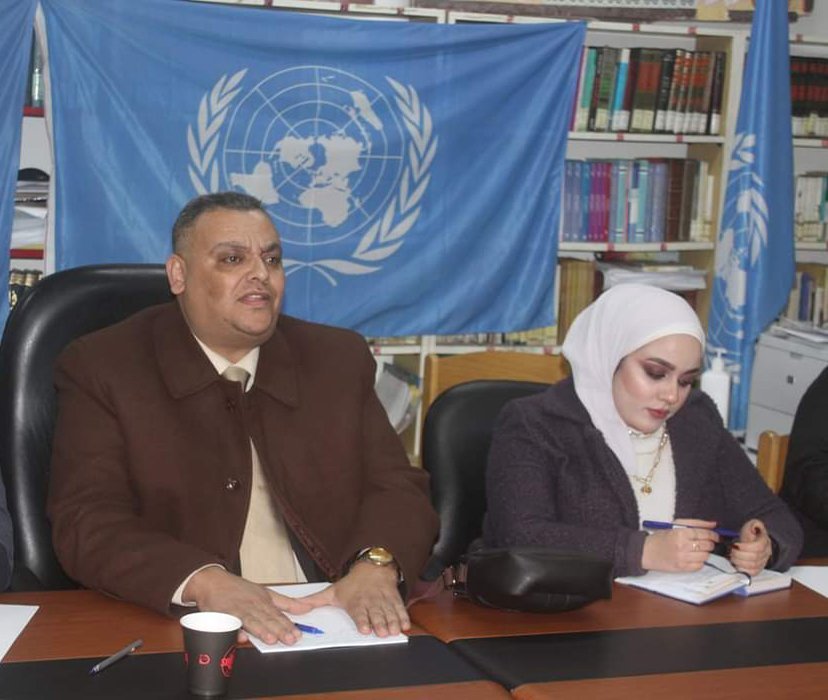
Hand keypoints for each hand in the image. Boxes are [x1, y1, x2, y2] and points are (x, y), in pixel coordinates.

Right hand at [183, 567, 312, 644]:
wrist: (212, 581)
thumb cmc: (238, 589)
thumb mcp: (266, 592)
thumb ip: (286, 602)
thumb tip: (306, 608)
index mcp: (264, 600)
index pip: (278, 614)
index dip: (288, 625)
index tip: (298, 634)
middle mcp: (253, 605)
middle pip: (267, 618)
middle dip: (279, 630)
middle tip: (290, 639)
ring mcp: (238, 609)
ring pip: (251, 621)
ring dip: (261, 630)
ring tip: (271, 639)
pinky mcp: (224, 614)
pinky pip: (230, 623)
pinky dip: (235, 630)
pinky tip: (241, 637)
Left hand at [301, 561, 407, 636]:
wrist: (372, 568)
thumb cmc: (351, 585)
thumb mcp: (331, 591)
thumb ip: (314, 601)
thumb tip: (295, 607)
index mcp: (355, 602)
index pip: (359, 612)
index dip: (362, 620)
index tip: (365, 628)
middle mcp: (370, 602)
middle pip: (375, 614)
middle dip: (380, 623)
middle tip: (383, 632)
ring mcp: (383, 600)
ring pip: (388, 612)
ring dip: (392, 622)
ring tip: (394, 630)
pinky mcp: (394, 599)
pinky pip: (400, 608)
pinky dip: (403, 616)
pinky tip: (405, 625)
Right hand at [641, 518, 719, 571]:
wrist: (646, 551)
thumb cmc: (661, 537)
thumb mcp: (675, 526)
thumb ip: (696, 523)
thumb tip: (714, 524)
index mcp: (680, 533)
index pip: (704, 534)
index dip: (713, 535)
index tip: (715, 536)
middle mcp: (682, 545)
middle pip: (707, 545)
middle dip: (710, 544)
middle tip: (708, 543)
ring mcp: (682, 558)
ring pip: (705, 556)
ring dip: (705, 553)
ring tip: (699, 550)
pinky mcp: (682, 568)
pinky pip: (699, 566)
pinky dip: (700, 561)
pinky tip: (694, 557)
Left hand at [730, 519, 771, 575]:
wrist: (752, 542)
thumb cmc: (750, 535)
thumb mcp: (750, 526)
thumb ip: (752, 525)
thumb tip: (755, 526)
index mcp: (765, 541)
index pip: (758, 546)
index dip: (745, 547)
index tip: (735, 544)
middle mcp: (766, 552)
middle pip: (754, 557)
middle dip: (739, 554)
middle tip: (731, 551)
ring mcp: (763, 562)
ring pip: (753, 566)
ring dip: (739, 562)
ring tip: (733, 557)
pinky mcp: (758, 569)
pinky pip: (753, 573)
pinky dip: (743, 569)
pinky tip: (737, 564)